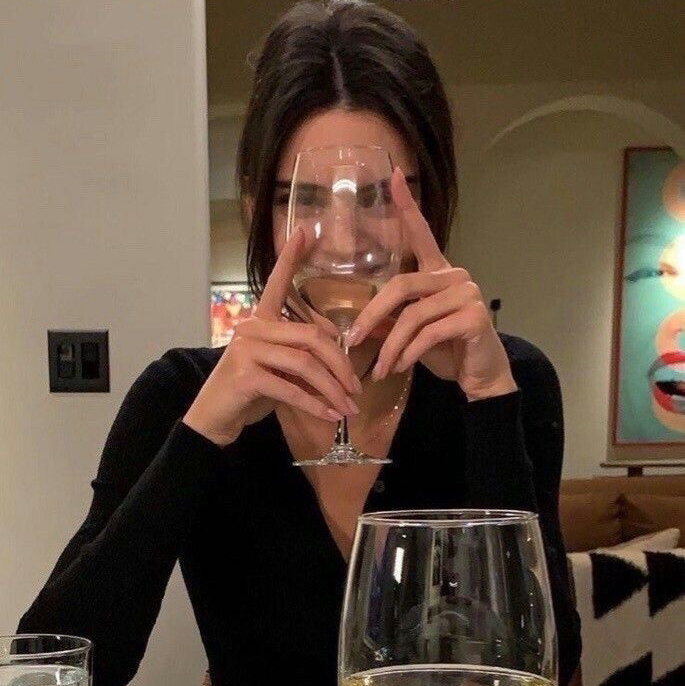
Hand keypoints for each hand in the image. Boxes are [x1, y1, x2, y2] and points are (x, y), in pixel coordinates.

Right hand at [183, 229, 361, 446]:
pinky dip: (315, 404)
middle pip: (311, 336)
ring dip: (332, 388)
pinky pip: (291, 388)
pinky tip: (331, 415)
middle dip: (340, 363)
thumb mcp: (280, 370)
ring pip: (305, 363)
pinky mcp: (245, 375)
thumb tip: (339, 355)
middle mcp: (252, 328)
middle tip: (356, 386)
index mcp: (260, 321)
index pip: (277, 284)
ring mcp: (246, 350)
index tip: (305, 231)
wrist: (215, 418)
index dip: (291, 258)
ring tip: (349, 405)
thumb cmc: (250, 392)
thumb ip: (303, 357)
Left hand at [347, 167, 516, 401]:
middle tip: (353, 340)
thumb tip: (359, 324)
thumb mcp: (412, 333)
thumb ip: (392, 319)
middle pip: (402, 285)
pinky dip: (407, 354)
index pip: (422, 234)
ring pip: (412, 315)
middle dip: (372, 315)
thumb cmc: (446, 350)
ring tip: (379, 368)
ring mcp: (467, 294)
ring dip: (389, 346)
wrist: (481, 375)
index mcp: (439, 272)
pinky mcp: (475, 316)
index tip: (395, 175)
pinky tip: (398, 367)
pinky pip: (428, 334)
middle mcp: (455, 275)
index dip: (408, 206)